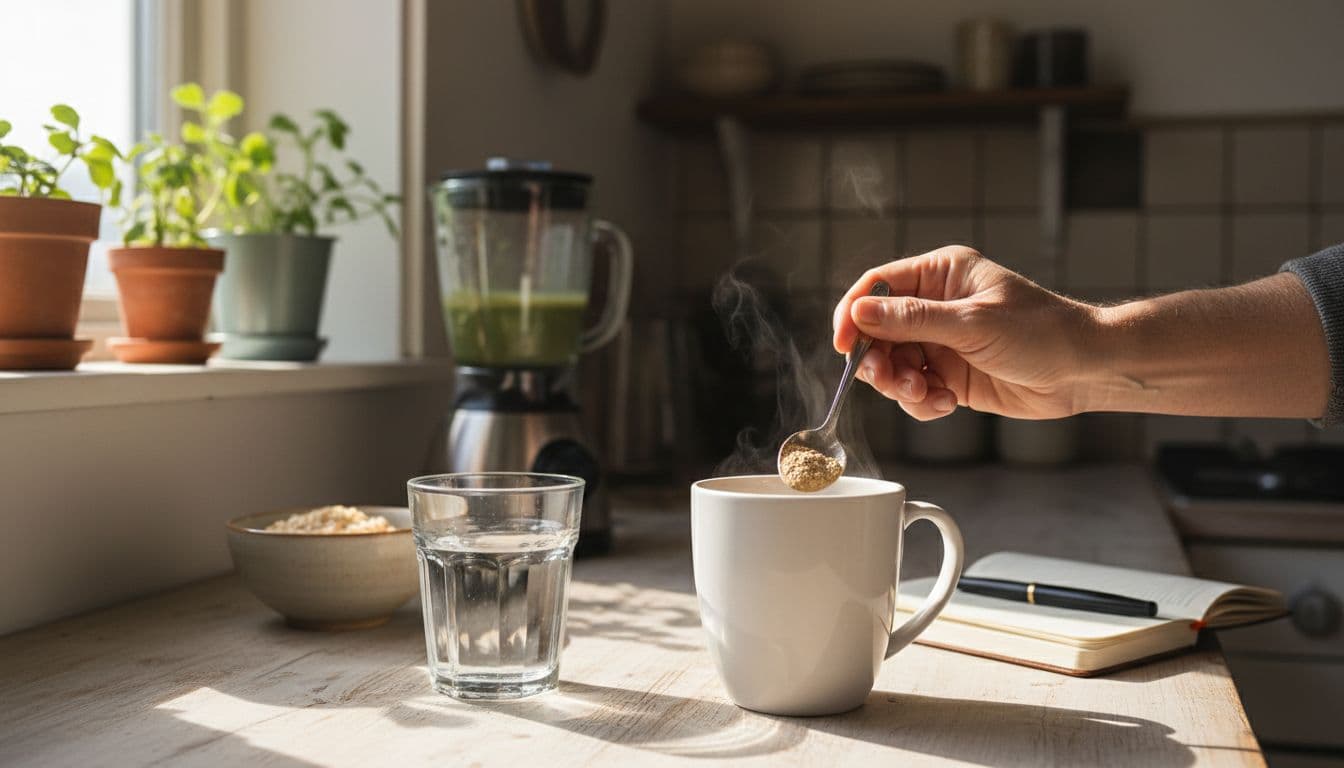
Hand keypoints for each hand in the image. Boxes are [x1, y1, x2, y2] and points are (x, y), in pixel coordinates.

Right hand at [833, 247, 1098, 420]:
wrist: (1084, 371)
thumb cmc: (1042, 332)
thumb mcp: (972, 323)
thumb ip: (912, 319)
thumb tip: (860, 313)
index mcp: (940, 275)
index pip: (877, 287)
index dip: (853, 314)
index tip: (844, 345)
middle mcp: (935, 306)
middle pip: (877, 332)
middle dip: (879, 360)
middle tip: (891, 379)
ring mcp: (940, 342)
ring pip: (892, 365)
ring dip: (901, 385)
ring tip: (925, 394)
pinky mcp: (949, 374)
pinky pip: (914, 391)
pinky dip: (922, 402)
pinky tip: (947, 403)